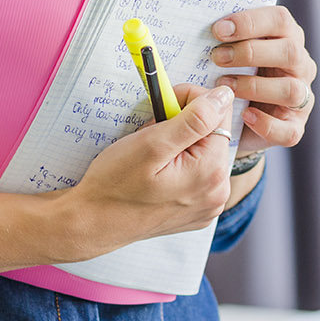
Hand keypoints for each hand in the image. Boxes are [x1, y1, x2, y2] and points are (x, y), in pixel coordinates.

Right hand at [62, 85, 234, 255]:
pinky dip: (182, 165)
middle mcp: (218, 192)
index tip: (164, 106)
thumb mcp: (152, 144)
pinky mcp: (199, 211)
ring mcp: (210, 204)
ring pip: (206, 154)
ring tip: (153, 155)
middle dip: (185, 126)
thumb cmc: (115, 184)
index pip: (219, 114)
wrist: (94, 223)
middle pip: (214, 136)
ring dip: (183, 145)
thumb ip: (195, 119)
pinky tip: (159, 172)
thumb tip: (224, 97)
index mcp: (211, 172)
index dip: (192, 101)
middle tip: (153, 134)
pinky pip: (199, 175)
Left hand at [210, 5, 316, 154]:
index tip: (218, 30)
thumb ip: (225, 40)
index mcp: (287, 39)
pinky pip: (288, 129)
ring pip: (292, 90)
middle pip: (290, 52)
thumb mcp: (230, 53)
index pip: (280, 20)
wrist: (233, 122)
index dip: (250, 22)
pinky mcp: (295, 127)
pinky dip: (265, 123)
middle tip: (217, 57)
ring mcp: (301, 99)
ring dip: (255, 87)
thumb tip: (197, 22)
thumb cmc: (231, 76)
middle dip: (251, 53)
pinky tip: (243, 116)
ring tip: (224, 86)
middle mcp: (301, 67)